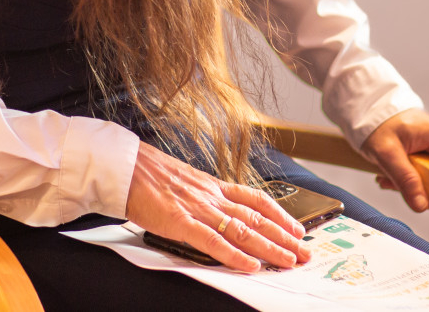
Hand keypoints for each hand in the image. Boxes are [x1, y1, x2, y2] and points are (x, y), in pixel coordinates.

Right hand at [125, 142, 310, 272]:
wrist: (123, 165)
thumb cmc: (146, 173)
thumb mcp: (183, 180)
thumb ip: (201, 195)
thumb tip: (216, 209)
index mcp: (211, 185)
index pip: (255, 199)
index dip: (280, 214)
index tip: (297, 228)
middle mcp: (211, 195)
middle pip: (256, 217)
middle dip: (283, 236)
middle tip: (304, 252)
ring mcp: (198, 208)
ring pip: (242, 229)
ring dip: (268, 247)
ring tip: (288, 260)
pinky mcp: (180, 221)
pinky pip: (213, 241)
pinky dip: (234, 255)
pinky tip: (250, 264)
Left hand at [361, 109, 428, 212]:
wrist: (365, 106)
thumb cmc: (376, 123)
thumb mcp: (386, 153)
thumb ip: (405, 180)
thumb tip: (422, 206)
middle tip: (410, 194)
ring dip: (415, 184)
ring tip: (388, 181)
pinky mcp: (425, 147)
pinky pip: (425, 169)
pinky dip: (408, 177)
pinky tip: (387, 176)